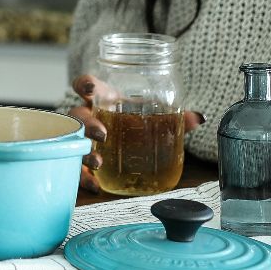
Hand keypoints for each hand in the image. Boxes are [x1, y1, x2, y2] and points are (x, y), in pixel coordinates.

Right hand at [67, 73, 202, 192]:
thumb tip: (199, 118)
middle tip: (102, 134)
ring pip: (71, 142)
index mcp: (103, 99)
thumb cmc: (129, 122)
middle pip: (78, 115)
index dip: (85, 84)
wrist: (119, 143)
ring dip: (83, 152)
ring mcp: (81, 139)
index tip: (89, 88)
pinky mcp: (80, 161)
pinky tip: (96, 186)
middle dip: (87, 124)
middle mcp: (87, 117)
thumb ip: (172, 119)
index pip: (87, 85)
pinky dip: (83, 178)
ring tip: (98, 162)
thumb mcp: (149, 117)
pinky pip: (76, 169)